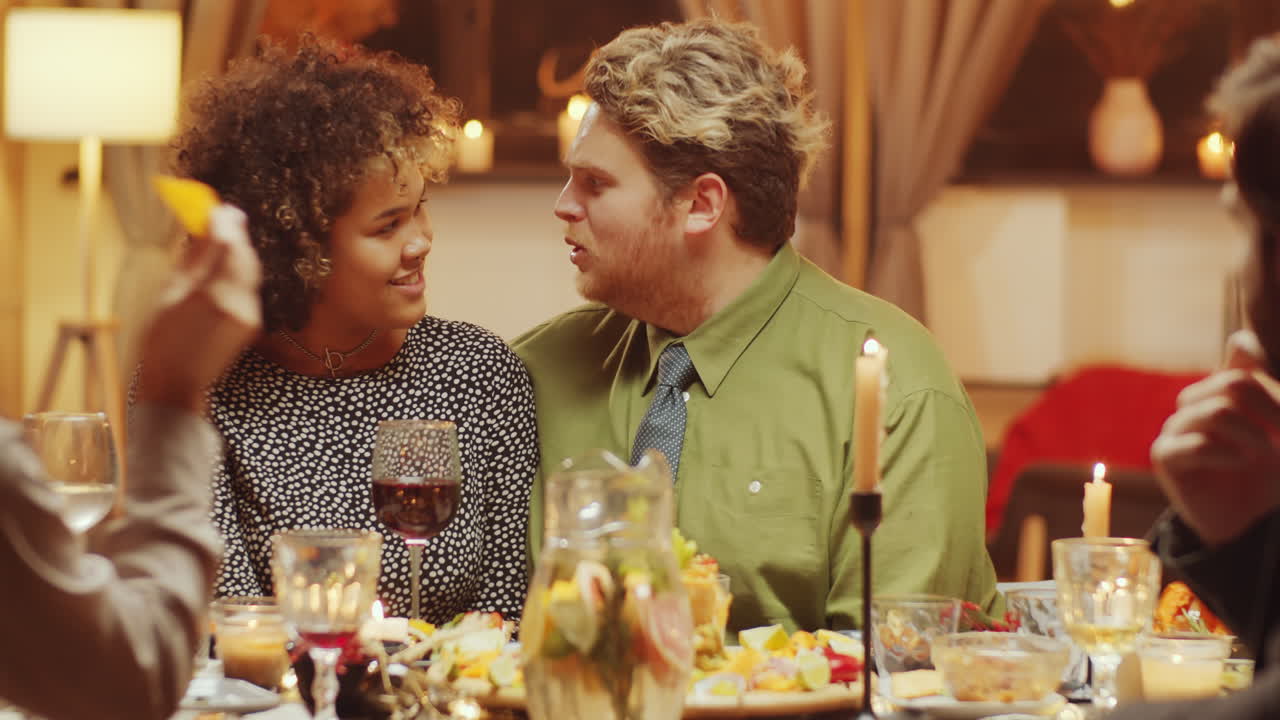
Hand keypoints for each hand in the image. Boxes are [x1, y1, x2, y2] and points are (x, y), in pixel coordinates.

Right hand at [136, 205, 262, 410]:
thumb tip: (203, 230)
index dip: (225, 223)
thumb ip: (192, 260)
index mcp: (210, 294)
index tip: (219, 207)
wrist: (177, 385)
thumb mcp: (168, 295)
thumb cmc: (161, 342)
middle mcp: (237, 303)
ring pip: (250, 271)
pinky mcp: (253, 323)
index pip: (228, 247)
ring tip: (221, 238)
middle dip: (235, 234)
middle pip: (245, 256)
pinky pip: (250, 288)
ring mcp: (249, 315)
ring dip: (238, 252)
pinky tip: (224, 269)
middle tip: (223, 216)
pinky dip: (239, 272)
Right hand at [1150, 329, 1279, 545]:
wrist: (1248, 523)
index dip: (1265, 367)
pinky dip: (1227, 454)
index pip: (1242, 355)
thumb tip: (1244, 340)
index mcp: (1225, 389)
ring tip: (1265, 455)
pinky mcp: (1166, 457)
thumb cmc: (1269, 476)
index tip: (1278, 393)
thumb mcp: (1279, 431)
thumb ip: (1268, 390)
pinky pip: (1195, 444)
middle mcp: (1197, 403)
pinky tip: (1242, 463)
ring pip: (1215, 411)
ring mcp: (1177, 428)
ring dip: (1251, 434)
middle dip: (1270, 409)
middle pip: (1232, 383)